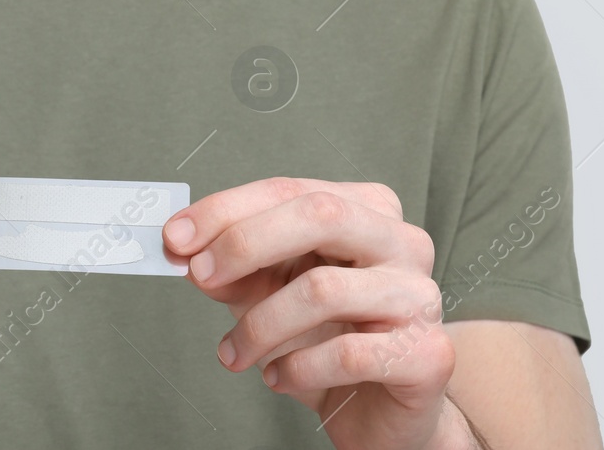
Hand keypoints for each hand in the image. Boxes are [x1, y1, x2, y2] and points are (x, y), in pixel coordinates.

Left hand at [162, 178, 456, 449]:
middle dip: (245, 243)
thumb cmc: (330, 340)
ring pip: (324, 288)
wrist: (383, 413)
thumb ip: (235, 269)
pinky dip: (298, 367)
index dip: (227, 209)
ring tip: (235, 352)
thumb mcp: (271, 294)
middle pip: (319, 215)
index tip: (176, 236)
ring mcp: (420, 296)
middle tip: (199, 276)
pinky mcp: (427, 355)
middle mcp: (402, 242)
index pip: (290, 190)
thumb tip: (186, 250)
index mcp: (367, 210)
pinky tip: (279, 377)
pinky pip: (348, 353)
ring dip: (261, 324)